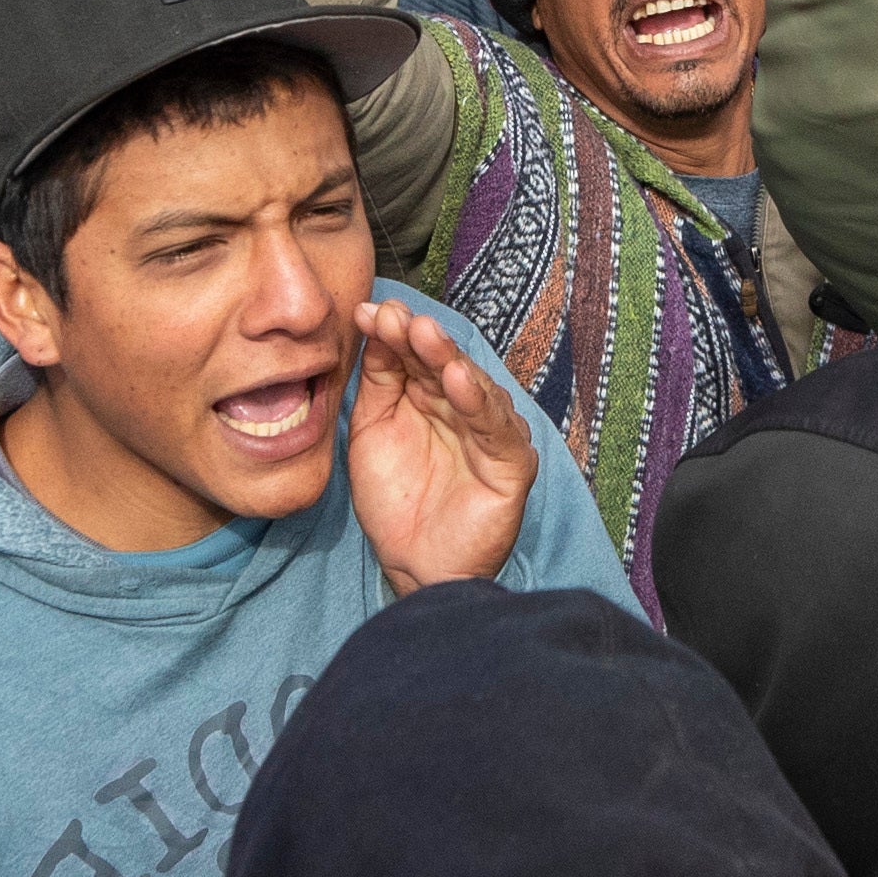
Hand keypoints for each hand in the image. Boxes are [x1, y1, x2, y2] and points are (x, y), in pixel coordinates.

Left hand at [346, 298, 539, 594]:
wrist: (412, 565)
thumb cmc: (394, 500)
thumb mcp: (372, 430)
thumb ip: (377, 381)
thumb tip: (373, 322)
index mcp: (431, 397)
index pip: (415, 355)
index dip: (393, 332)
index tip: (365, 311)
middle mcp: (464, 408)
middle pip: (444, 364)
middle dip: (420, 338)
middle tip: (394, 315)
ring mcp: (490, 433)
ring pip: (473, 387)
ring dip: (448, 359)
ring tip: (424, 335)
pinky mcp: (512, 463)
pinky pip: (497, 429)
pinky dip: (479, 403)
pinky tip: (457, 381)